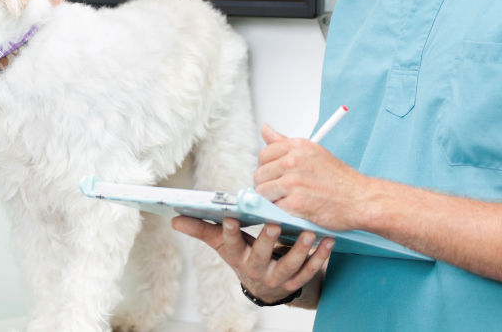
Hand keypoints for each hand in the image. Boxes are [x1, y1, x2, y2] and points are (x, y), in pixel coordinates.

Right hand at [172, 216, 332, 304]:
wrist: (263, 286)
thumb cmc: (242, 255)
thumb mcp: (222, 245)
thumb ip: (201, 229)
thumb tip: (174, 219)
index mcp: (237, 257)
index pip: (230, 243)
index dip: (228, 231)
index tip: (229, 215)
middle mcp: (256, 270)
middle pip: (261, 256)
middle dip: (267, 240)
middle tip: (273, 223)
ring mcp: (277, 278)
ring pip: (289, 266)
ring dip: (300, 250)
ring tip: (308, 233)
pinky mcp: (296, 281)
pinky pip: (310, 271)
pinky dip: (320, 258)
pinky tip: (327, 242)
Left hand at [254, 124, 365, 230]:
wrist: (362, 200)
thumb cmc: (340, 179)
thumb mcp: (313, 152)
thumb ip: (285, 142)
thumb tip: (265, 129)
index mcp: (297, 146)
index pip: (263, 154)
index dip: (266, 168)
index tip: (275, 175)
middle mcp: (293, 161)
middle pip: (259, 174)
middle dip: (267, 185)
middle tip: (282, 191)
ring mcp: (293, 182)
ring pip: (263, 192)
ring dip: (272, 199)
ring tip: (288, 200)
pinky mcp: (296, 203)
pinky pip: (273, 208)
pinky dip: (281, 212)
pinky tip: (295, 209)